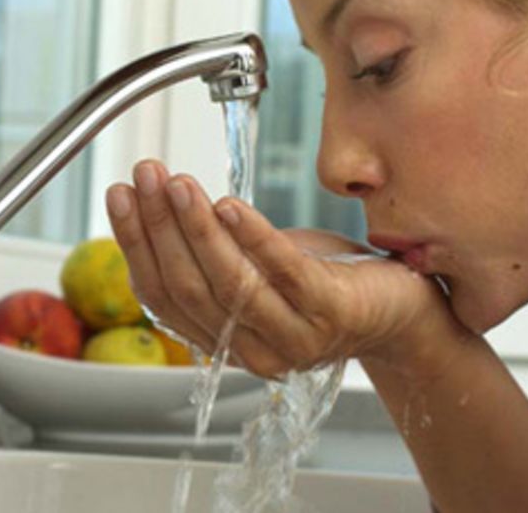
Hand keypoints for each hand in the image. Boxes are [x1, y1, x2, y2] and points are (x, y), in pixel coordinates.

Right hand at [104, 159, 456, 378]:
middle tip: (145, 178)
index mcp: (228, 342)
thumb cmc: (330, 281)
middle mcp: (257, 350)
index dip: (136, 246)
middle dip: (160, 228)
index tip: (120, 197)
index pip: (165, 298)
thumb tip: (159, 209)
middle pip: (190, 288)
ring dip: (195, 228)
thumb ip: (216, 256)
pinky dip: (251, 236)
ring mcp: (295, 336)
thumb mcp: (261, 269)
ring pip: (228, 282)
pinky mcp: (331, 312)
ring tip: (178, 184)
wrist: (408, 309)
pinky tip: (228, 204)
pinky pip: (282, 271)